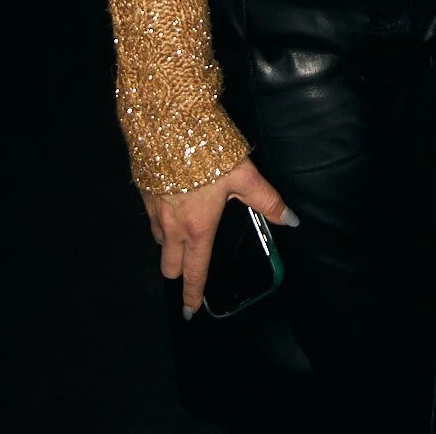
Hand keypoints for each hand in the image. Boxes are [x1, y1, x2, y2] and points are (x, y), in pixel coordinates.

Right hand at [145, 157, 298, 317]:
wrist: (170, 124)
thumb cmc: (210, 153)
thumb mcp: (244, 176)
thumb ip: (266, 200)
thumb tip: (291, 221)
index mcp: (198, 228)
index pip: (195, 271)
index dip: (193, 294)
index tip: (190, 312)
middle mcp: (173, 226)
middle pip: (169, 266)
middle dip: (179, 271)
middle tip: (189, 269)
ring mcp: (154, 211)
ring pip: (159, 242)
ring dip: (169, 246)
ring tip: (183, 236)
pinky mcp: (144, 193)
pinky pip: (151, 219)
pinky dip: (161, 223)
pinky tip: (171, 206)